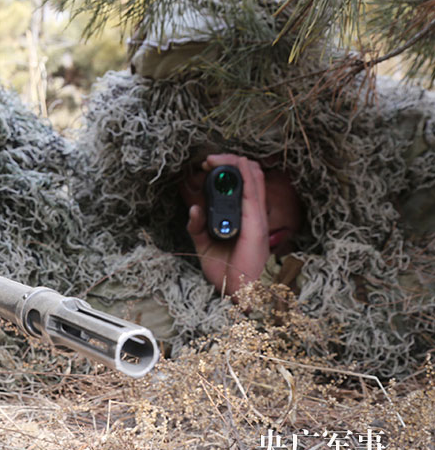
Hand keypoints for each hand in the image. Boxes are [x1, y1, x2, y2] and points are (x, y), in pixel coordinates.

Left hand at [181, 154, 269, 295]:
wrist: (236, 290)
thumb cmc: (224, 269)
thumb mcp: (204, 243)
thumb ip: (198, 225)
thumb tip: (193, 207)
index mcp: (244, 214)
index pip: (243, 181)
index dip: (227, 167)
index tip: (206, 165)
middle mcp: (253, 211)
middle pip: (250, 173)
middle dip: (228, 160)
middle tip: (207, 160)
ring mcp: (256, 215)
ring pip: (254, 176)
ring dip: (234, 162)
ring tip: (214, 159)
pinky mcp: (256, 222)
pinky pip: (253, 191)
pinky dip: (244, 174)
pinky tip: (234, 165)